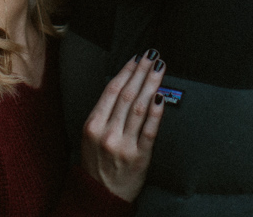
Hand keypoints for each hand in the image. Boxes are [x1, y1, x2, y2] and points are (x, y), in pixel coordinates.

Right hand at [79, 51, 166, 201]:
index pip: (111, 90)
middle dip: (141, 72)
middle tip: (152, 56)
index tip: (137, 57)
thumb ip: (104, 113)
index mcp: (93, 125)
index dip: (126, 71)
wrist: (100, 196)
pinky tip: (161, 97)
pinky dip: (156, 112)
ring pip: (139, 108)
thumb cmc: (97, 163)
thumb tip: (124, 84)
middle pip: (127, 94)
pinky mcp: (139, 157)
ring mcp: (123, 145)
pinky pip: (149, 130)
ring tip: (159, 69)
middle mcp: (107, 133)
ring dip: (151, 84)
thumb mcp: (91, 135)